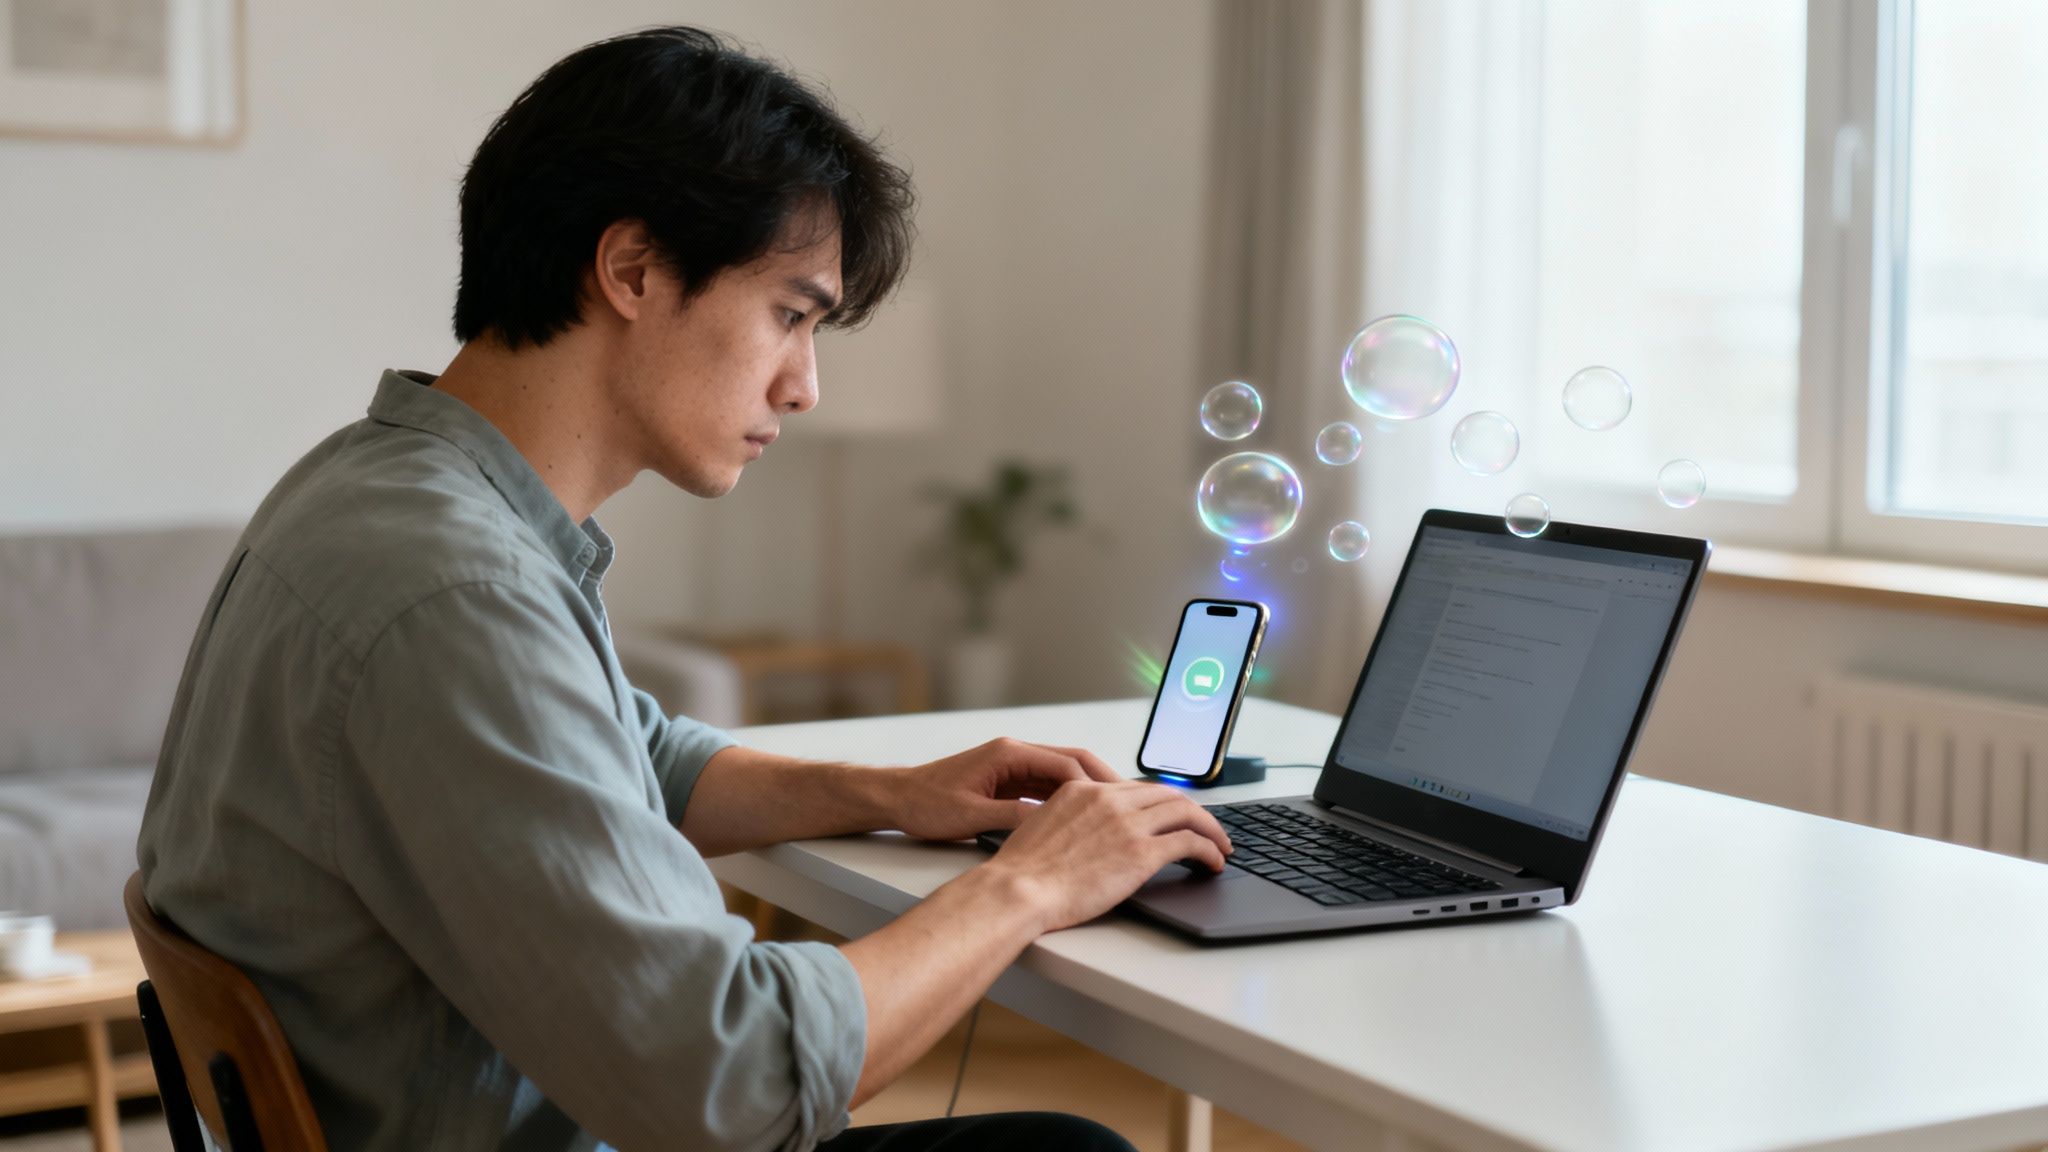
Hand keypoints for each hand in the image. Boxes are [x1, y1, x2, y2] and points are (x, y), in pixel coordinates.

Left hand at [890, 737, 1124, 841]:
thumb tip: (1048, 822)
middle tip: (1131, 804)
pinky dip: (1068, 801)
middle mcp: (1014, 754)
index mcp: (1008, 754)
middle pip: (1072, 763)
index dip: (1095, 786)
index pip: (1065, 764)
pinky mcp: (1008, 781)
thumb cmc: (925, 803)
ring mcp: (1012, 766)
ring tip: (1116, 815)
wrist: (897, 799)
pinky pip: (1047, 787)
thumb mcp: (969, 816)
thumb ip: (1010, 817)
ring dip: (1088, 793)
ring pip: (1062, 775)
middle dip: (1102, 783)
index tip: (1117, 804)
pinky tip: (1084, 820)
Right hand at [983, 779, 1233, 932]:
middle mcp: (1108, 799)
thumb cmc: (1021, 871)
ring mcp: (1127, 824)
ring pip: (1186, 812)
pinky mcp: (1141, 852)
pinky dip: (1209, 850)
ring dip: (1210, 828)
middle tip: (1206, 828)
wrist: (1018, 889)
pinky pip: (1189, 842)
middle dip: (1192, 811)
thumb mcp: (1041, 826)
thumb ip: (1068, 819)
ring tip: (1221, 846)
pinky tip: (1213, 863)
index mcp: (1083, 790)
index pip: (1135, 788)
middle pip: (1166, 794)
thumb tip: (1082, 834)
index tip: (1171, 814)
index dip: (1160, 801)